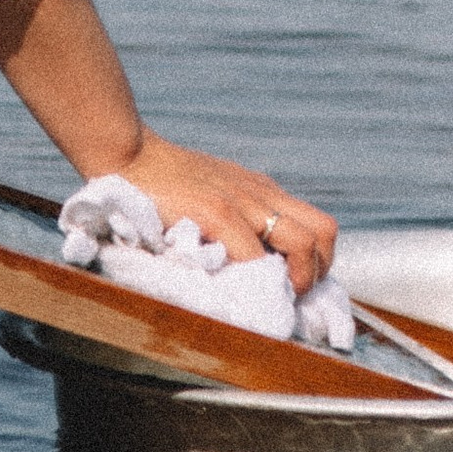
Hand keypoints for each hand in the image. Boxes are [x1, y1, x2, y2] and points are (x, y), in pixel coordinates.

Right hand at [117, 133, 336, 293]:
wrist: (129, 155)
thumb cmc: (163, 183)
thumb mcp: (215, 193)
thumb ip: (238, 218)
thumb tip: (254, 264)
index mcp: (262, 191)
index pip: (318, 226)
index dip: (318, 263)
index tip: (296, 287)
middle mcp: (260, 194)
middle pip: (323, 234)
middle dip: (316, 274)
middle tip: (290, 295)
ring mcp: (241, 202)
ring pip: (303, 244)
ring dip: (296, 280)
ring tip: (272, 297)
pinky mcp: (216, 212)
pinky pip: (255, 255)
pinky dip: (256, 280)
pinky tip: (241, 291)